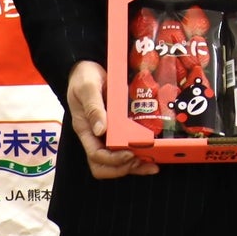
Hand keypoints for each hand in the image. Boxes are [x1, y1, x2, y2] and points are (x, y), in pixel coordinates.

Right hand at [67, 60, 157, 178]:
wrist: (86, 68)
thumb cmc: (83, 77)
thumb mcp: (87, 87)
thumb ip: (94, 107)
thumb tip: (101, 130)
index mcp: (85, 129)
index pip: (96, 155)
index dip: (113, 159)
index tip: (129, 153)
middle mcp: (95, 137)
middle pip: (104, 166)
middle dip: (123, 168)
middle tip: (141, 160)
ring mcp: (106, 135)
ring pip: (116, 162)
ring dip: (134, 167)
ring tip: (152, 164)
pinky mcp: (117, 130)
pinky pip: (125, 150)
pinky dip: (139, 157)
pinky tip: (152, 156)